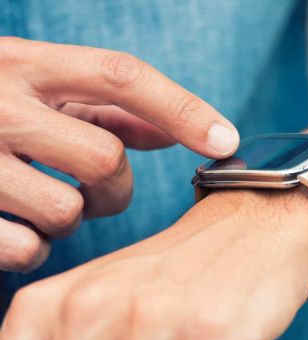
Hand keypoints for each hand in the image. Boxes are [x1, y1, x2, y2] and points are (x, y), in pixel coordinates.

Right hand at [0, 36, 238, 271]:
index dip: (182, 108)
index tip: (227, 140)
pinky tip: (11, 226)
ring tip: (39, 202)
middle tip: (92, 188)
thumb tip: (168, 129)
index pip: (120, 76)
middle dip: (113, 187)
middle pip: (106, 158)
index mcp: (20, 63)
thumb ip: (99, 104)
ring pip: (67, 210)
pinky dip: (32, 248)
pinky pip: (26, 249)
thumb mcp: (32, 89)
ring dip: (68, 217)